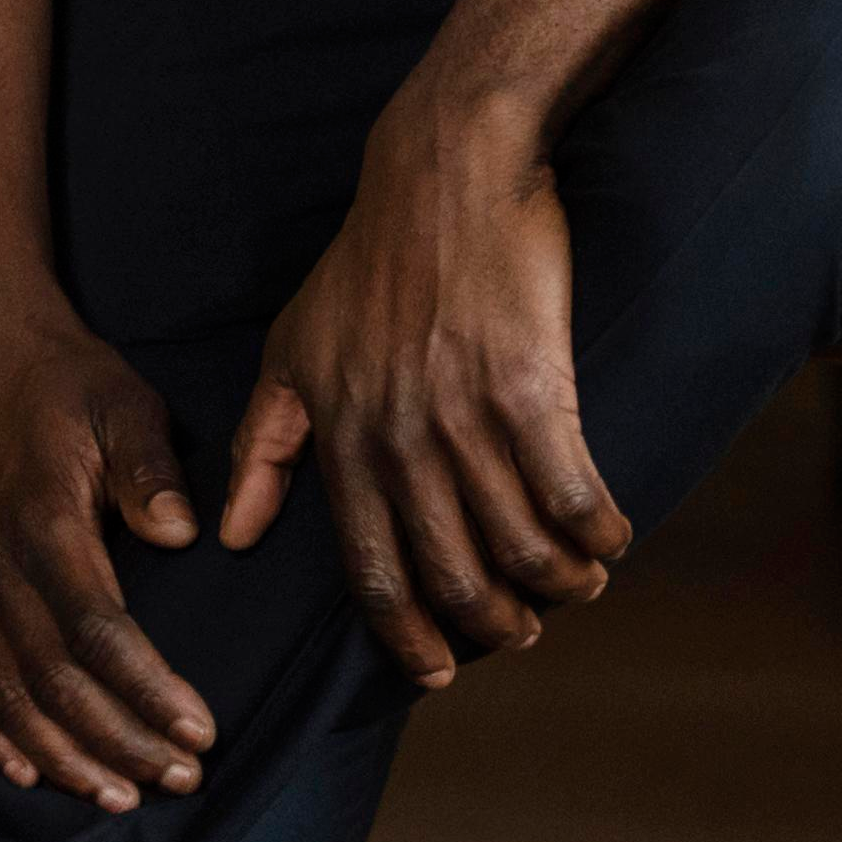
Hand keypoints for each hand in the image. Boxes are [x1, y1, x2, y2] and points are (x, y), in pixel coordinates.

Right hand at [0, 297, 219, 811]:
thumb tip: (186, 534)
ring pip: (9, 698)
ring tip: (120, 797)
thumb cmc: (64, 381)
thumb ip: (150, 467)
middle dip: (120, 742)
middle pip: (57, 684)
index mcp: (43, 528)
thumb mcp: (122, 402)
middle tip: (182, 780)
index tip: (201, 731)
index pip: (100, 633)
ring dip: (63, 757)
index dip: (148, 691)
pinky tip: (24, 773)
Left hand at [221, 99, 620, 694]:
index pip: (371, 573)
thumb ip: (263, 447)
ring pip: (516, 541)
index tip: (437, 671)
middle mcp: (400, 442)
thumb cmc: (369, 257)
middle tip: (524, 633)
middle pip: (453, 574)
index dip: (407, 635)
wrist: (447, 170)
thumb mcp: (293, 349)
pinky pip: (570, 486)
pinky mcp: (532, 384)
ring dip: (556, 581)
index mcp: (342, 440)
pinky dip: (596, 527)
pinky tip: (612, 537)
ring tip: (579, 585)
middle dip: (493, 623)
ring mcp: (466, 415)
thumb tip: (228, 536)